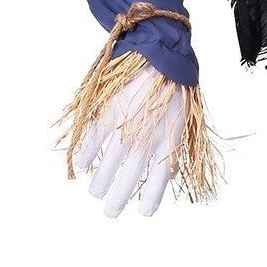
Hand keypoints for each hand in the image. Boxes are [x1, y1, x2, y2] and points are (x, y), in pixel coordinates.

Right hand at [73, 60, 185, 217]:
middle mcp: (147, 136)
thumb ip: (175, 149)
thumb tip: (168, 177)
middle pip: (131, 176)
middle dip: (120, 198)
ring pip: (110, 162)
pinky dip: (87, 153)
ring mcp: (126, 125)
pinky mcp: (108, 110)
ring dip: (101, 180)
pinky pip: (94, 138)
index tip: (144, 213)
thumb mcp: (184, 119)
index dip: (152, 198)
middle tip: (111, 213)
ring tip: (96, 192)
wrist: (159, 53)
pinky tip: (83, 164)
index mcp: (169, 139)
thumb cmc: (174, 88)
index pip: (159, 179)